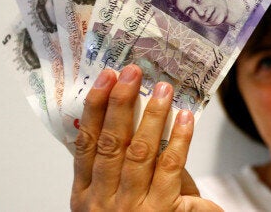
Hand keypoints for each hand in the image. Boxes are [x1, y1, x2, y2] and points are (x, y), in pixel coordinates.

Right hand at [70, 64, 220, 210]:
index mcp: (86, 195)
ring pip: (140, 152)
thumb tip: (136, 121)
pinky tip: (184, 117)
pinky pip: (171, 167)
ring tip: (162, 88)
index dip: (94, 109)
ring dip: (152, 115)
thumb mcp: (116, 201)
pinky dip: (179, 139)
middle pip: (111, 142)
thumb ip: (123, 168)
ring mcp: (132, 207)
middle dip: (121, 103)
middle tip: (133, 72)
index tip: (105, 79)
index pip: (86, 144)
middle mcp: (104, 201)